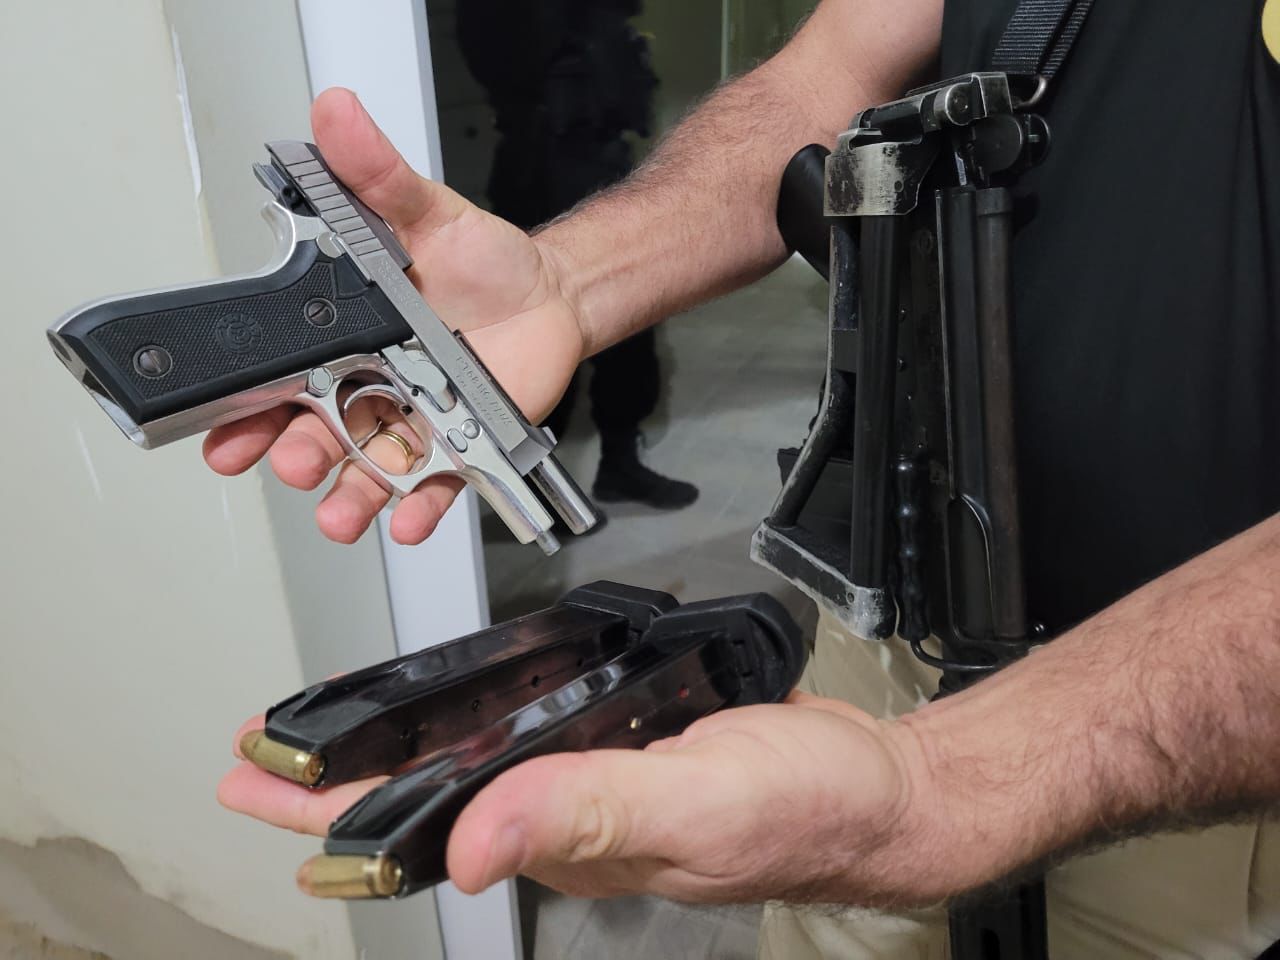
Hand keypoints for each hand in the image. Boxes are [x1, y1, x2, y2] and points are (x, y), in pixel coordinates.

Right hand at [202, 87, 585, 544]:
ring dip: (348, 499)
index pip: (280, 381)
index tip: (224, 436)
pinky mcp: (458, 447)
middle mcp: (369, 389)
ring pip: (367, 474)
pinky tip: (408, 520)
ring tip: (341, 513)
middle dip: (297, 457)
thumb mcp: (427, 209)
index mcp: (344, 339)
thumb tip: (335, 113)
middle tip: (293, 463)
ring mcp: (412, 423)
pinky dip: (420, 510)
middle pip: (316, 437)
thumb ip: (377, 174)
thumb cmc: (484, 259)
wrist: (552, 294)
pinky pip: (433, 488)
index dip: (246, 412)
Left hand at [218, 692, 946, 905]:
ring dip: (402, 760)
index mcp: (573, 840)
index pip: (424, 835)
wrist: (874, 787)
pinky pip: (534, 746)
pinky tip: (469, 721)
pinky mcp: (628, 756)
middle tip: (266, 761)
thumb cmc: (803, 808)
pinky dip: (481, 730)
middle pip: (431, 807)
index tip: (259, 785)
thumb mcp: (698, 805)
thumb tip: (475, 843)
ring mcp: (598, 791)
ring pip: (476, 777)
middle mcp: (572, 822)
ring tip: (345, 743)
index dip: (334, 815)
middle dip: (340, 787)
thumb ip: (590, 814)